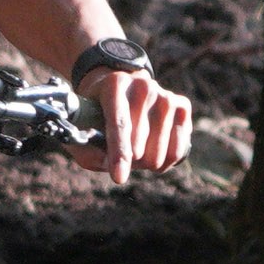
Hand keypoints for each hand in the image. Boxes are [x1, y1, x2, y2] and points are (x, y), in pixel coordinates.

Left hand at [81, 56, 193, 181]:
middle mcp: (143, 85)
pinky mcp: (182, 106)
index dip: (119, 152)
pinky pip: (177, 150)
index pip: (119, 123)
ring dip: (144, 163)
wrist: (122, 90)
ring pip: (157, 153)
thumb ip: (88, 150)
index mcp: (114, 85)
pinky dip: (164, 162)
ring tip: (135, 150)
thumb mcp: (82, 129)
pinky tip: (154, 152)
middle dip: (127, 160)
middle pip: (138, 145)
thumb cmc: (98, 115)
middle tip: (120, 153)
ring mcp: (165, 95)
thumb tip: (109, 164)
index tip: (119, 178)